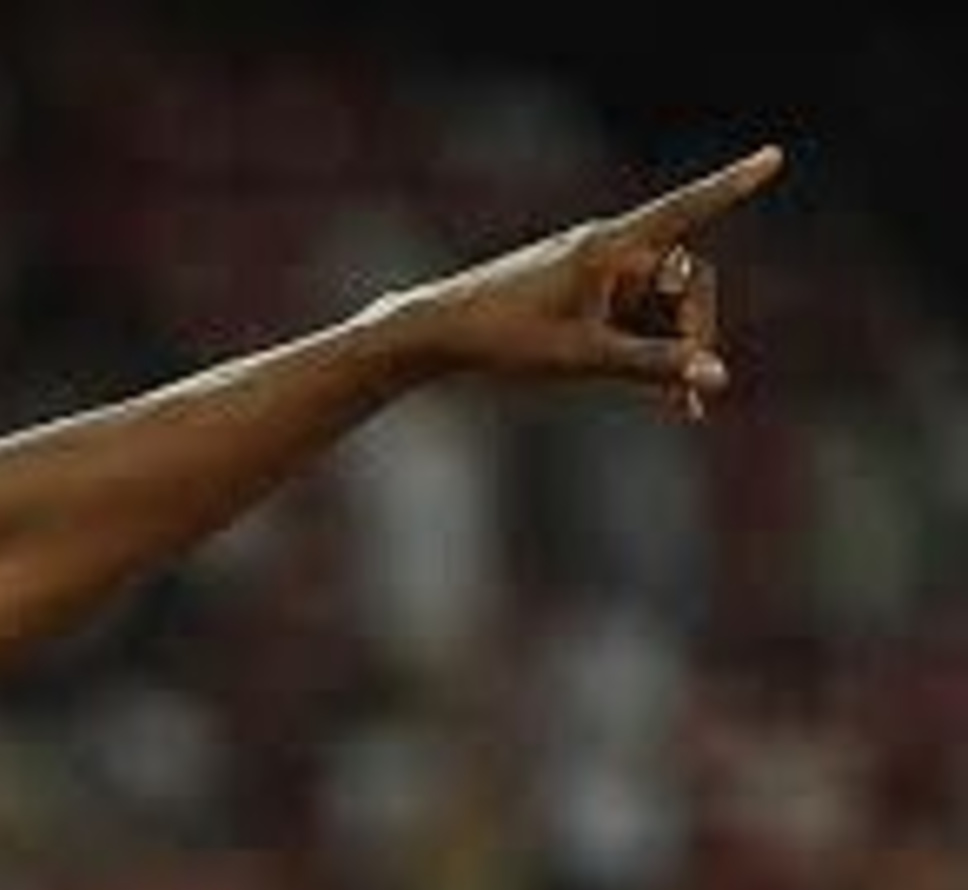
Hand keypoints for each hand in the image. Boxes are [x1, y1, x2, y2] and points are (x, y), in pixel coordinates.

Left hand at [395, 144, 784, 413]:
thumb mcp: (586, 359)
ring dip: (672, 351)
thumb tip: (715, 378)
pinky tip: (664, 401)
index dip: (733, 185)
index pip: (687, 210)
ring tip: (677, 411)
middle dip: (695, 333)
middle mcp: (608, 248)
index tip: (774, 157)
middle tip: (694, 397)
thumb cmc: (505, 340)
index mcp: (611, 247)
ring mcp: (594, 271)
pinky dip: (647, 350)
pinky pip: (631, 316)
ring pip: (658, 305)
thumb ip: (654, 367)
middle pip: (683, 280)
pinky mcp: (580, 294)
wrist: (437, 335)